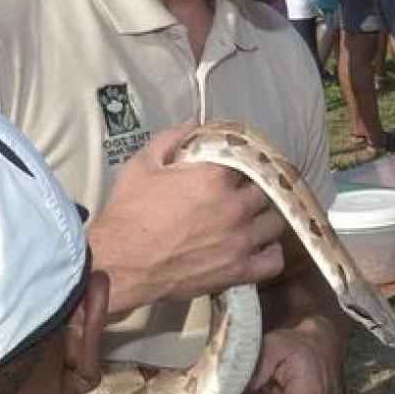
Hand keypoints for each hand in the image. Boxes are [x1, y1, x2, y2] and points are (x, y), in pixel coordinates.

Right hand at [87, 123, 287, 314]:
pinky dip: (270, 253)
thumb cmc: (127, 214)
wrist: (119, 264)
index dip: (240, 162)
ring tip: (251, 218)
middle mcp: (234, 207)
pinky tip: (258, 246)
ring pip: (276, 222)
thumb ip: (170, 139)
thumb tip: (193, 123)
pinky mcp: (239, 270)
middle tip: (240, 193)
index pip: (247, 160)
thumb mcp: (141, 166)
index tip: (233, 167)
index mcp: (213, 178)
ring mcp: (240, 241)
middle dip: (254, 189)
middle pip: (266, 190)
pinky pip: (274, 260)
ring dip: (265, 218)